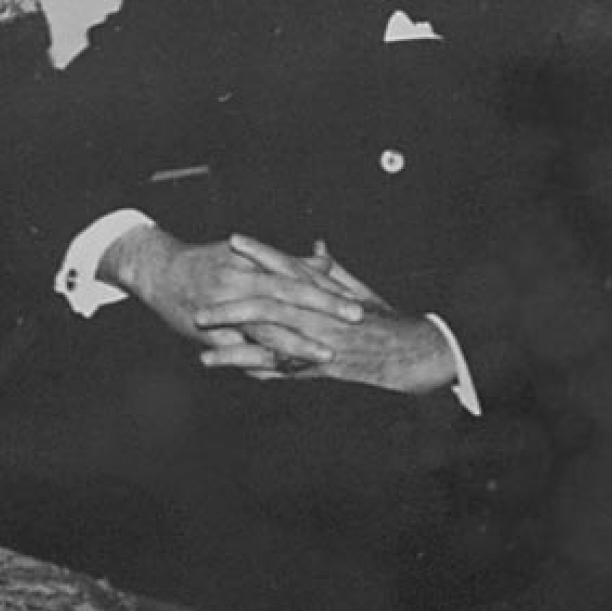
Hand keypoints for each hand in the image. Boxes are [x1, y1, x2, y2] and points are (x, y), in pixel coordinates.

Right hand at [99, 223, 364, 353]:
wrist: (158, 272)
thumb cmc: (206, 262)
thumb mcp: (245, 256)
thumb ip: (286, 261)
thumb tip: (324, 262)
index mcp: (249, 264)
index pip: (294, 275)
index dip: (325, 287)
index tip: (356, 296)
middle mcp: (237, 283)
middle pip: (286, 297)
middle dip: (322, 309)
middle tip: (357, 318)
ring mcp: (223, 309)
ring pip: (265, 328)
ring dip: (298, 343)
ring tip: (327, 355)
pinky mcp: (209, 333)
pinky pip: (239, 352)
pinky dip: (262, 363)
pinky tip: (285, 374)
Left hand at [194, 236, 457, 393]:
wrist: (412, 353)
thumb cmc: (383, 320)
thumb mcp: (358, 291)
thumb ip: (331, 270)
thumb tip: (316, 247)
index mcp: (328, 292)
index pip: (291, 266)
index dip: (262, 253)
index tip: (233, 240)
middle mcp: (321, 316)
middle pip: (270, 305)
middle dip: (232, 304)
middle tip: (198, 305)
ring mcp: (318, 342)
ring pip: (270, 342)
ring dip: (234, 345)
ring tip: (202, 346)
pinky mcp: (320, 367)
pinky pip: (282, 369)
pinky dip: (254, 369)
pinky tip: (227, 370)